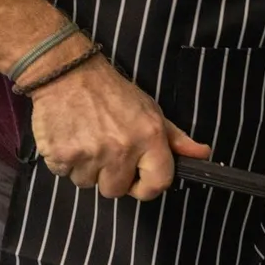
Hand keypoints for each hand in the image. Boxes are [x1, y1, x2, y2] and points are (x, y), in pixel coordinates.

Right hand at [28, 57, 209, 199]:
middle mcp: (121, 149)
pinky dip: (65, 162)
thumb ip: (176, 139)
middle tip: (106, 151)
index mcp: (148, 137)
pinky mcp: (60, 155)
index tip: (138, 179)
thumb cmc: (113, 92)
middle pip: (116, 191)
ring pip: (88, 184)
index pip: (158, 184)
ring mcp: (89, 154)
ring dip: (86, 169)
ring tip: (86, 140)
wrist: (67, 73)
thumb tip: (203, 154)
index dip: (147, 187)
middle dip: (111, 176)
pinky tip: (70, 138)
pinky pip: (64, 175)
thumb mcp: (151, 111)